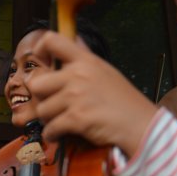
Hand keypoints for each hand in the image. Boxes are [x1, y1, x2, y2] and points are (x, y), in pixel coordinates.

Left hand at [28, 31, 157, 157]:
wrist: (140, 124)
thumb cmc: (124, 101)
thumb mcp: (105, 71)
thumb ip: (84, 62)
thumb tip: (70, 44)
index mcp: (85, 60)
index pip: (52, 40)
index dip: (39, 50)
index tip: (41, 63)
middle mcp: (78, 75)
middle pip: (36, 84)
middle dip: (41, 98)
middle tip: (52, 105)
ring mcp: (76, 96)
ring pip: (42, 110)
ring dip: (48, 119)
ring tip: (61, 122)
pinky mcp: (76, 118)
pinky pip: (50, 128)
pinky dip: (53, 135)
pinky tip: (61, 134)